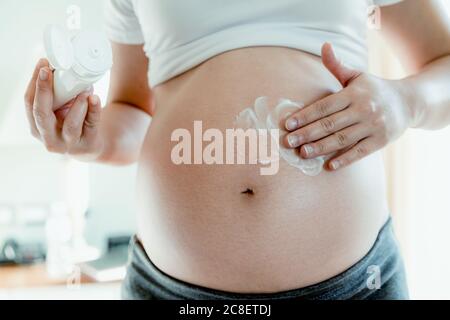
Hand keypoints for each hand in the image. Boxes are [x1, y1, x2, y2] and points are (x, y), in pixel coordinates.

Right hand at [24, 58, 103, 160]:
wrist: (91, 144)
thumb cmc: (72, 121)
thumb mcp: (60, 109)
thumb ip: (57, 92)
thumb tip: (61, 63)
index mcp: (36, 126)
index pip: (30, 102)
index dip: (34, 82)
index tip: (43, 63)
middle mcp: (49, 138)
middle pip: (41, 114)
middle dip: (44, 90)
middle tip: (49, 71)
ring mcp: (68, 144)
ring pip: (70, 124)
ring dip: (77, 104)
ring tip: (84, 89)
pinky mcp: (88, 145)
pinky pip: (91, 125)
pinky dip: (93, 110)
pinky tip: (94, 98)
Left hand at [284, 43, 412, 170]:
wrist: (410, 102)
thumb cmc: (375, 89)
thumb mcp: (357, 75)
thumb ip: (337, 65)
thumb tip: (324, 46)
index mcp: (354, 93)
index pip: (324, 106)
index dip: (305, 115)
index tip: (287, 124)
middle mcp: (363, 109)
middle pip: (330, 124)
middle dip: (307, 133)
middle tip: (288, 142)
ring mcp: (373, 126)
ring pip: (342, 139)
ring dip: (321, 148)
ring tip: (303, 153)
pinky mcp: (381, 141)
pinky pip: (360, 152)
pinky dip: (345, 160)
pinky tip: (329, 166)